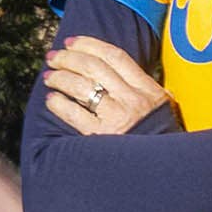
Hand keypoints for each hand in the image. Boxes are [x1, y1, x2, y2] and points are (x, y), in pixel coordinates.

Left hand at [39, 35, 171, 134]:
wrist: (163, 168)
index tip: (71, 42)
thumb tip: (127, 72)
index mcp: (147, 88)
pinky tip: (51, 99)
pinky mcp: (101, 136)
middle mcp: (131, 99)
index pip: (114, 56)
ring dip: (60, 77)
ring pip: (81, 86)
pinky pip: (73, 113)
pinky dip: (58, 103)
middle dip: (68, 58)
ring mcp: (116, 117)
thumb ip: (147, 89)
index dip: (89, 44)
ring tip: (49, 76)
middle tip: (53, 58)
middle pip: (93, 66)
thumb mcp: (163, 108)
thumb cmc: (160, 138)